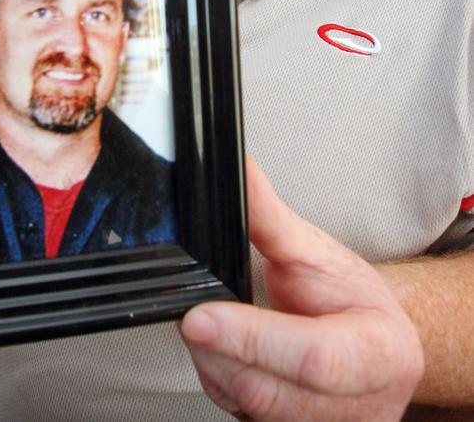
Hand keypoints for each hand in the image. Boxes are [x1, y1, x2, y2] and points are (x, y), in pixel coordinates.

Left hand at [180, 158, 423, 420]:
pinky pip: (241, 417)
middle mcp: (363, 407)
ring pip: (249, 409)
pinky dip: (221, 380)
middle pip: (270, 391)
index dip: (251, 338)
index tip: (199, 316)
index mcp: (383, 354)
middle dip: (219, 349)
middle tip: (191, 311)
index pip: (312, 357)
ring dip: (215, 364)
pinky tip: (222, 350)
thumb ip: (273, 220)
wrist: (372, 340)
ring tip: (211, 323)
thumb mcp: (319, 252)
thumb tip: (242, 176)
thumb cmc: (350, 297)